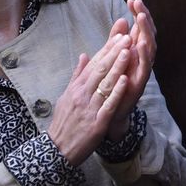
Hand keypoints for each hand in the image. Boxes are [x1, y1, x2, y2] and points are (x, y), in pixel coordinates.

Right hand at [47, 32, 132, 164]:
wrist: (57, 150)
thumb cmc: (64, 122)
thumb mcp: (67, 96)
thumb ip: (77, 76)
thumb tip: (84, 56)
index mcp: (76, 88)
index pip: (94, 64)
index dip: (107, 49)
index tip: (118, 36)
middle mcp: (82, 95)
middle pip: (100, 70)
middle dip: (114, 52)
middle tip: (126, 37)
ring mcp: (89, 108)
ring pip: (105, 84)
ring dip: (117, 67)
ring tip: (128, 51)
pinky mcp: (96, 123)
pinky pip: (107, 105)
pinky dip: (116, 92)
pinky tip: (125, 80)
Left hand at [100, 0, 156, 139]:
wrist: (109, 114)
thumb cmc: (111, 87)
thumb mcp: (112, 59)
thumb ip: (116, 40)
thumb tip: (122, 20)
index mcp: (134, 52)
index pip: (139, 28)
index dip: (137, 14)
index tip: (132, 0)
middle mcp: (141, 59)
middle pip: (147, 34)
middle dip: (144, 18)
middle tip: (138, 3)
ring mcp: (143, 70)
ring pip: (149, 47)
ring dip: (146, 32)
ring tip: (142, 17)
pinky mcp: (141, 83)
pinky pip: (146, 67)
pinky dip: (145, 55)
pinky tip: (141, 43)